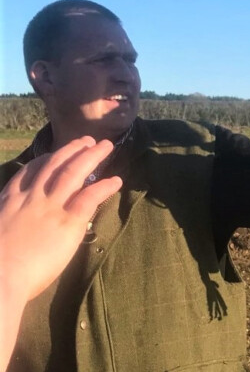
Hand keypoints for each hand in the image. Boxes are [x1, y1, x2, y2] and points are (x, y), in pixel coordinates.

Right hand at [0, 138, 121, 304]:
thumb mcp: (0, 230)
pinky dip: (104, 187)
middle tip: (87, 141)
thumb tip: (19, 229)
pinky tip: (116, 181)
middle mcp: (31, 198)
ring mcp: (50, 207)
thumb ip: (10, 224)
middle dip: (72, 150)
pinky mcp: (68, 222)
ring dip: (91, 156)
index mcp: (10, 201)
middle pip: (54, 165)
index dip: (44, 160)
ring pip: (73, 173)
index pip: (29, 172)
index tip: (54, 154)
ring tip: (105, 146)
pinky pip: (90, 197)